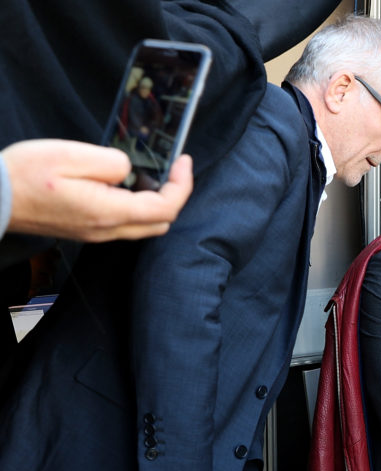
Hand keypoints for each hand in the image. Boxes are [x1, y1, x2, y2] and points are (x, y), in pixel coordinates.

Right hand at [3, 139, 192, 240]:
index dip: (182, 184)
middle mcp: (107, 229)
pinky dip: (136, 205)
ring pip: (144, 225)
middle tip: (171, 167)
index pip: (166, 207)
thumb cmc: (24, 175)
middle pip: (161, 221)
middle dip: (174, 194)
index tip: (183, 161)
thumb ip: (111, 162)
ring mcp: (97, 233)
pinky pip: (124, 223)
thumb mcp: (70, 155)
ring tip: (150, 172)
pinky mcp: (86, 230)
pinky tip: (125, 183)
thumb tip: (130, 170)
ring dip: (155, 201)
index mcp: (108, 212)